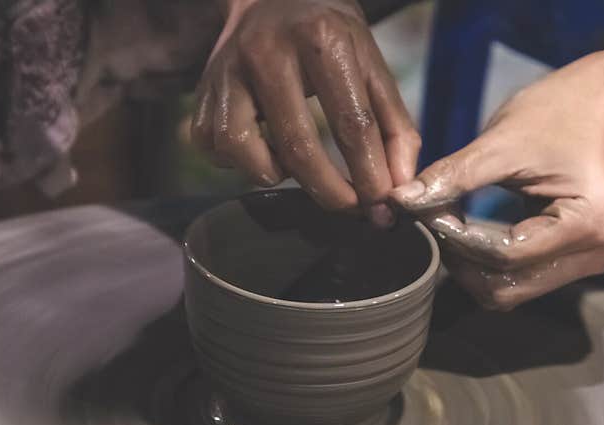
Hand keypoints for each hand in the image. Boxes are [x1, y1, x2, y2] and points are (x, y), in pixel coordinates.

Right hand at [192, 0, 419, 224]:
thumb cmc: (329, 39)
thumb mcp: (372, 67)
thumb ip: (394, 128)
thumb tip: (401, 189)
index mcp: (321, 38)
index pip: (352, 122)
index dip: (369, 173)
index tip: (381, 204)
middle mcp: (267, 50)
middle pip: (298, 145)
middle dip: (329, 191)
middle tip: (349, 206)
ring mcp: (226, 70)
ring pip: (242, 149)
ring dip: (275, 174)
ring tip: (296, 166)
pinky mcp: (202, 91)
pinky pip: (214, 147)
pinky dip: (241, 163)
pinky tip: (265, 150)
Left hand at [390, 52, 603, 309]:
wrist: (603, 103)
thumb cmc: (558, 112)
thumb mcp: (501, 142)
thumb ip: (453, 178)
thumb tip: (401, 202)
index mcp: (590, 224)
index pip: (505, 256)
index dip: (458, 239)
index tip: (426, 211)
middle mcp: (596, 254)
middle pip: (507, 287)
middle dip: (462, 260)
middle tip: (433, 220)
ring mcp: (588, 263)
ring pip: (509, 291)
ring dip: (471, 266)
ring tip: (450, 224)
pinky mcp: (573, 263)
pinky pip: (519, 279)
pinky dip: (487, 263)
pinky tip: (469, 232)